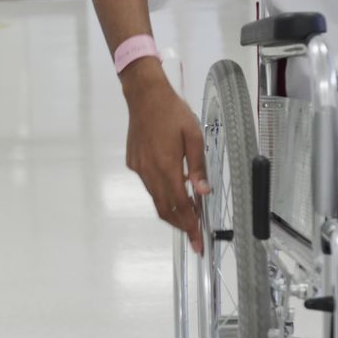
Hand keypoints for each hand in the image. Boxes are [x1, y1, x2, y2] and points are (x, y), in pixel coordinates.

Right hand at [121, 58, 209, 253]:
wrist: (144, 96)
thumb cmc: (172, 112)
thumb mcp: (193, 136)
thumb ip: (198, 166)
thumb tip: (203, 192)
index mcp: (166, 166)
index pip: (180, 205)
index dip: (190, 225)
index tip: (198, 242)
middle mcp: (150, 172)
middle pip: (165, 209)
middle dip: (181, 225)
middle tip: (195, 237)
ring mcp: (139, 169)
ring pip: (156, 200)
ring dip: (172, 211)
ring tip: (189, 215)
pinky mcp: (134, 163)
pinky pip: (150, 185)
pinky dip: (163, 194)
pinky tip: (174, 188)